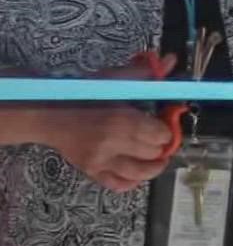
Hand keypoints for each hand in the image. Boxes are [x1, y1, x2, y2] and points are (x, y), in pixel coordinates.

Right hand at [38, 55, 179, 191]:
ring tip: (156, 157)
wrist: (49, 114)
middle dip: (162, 146)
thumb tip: (170, 61)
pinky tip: (137, 170)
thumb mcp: (115, 79)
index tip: (166, 122)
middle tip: (160, 138)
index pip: (160, 135)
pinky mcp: (90, 172)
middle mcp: (111, 145)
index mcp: (120, 121)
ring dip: (154, 166)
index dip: (168, 129)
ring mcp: (100, 162)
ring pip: (140, 174)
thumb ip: (145, 73)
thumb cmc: (84, 94)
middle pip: (153, 154)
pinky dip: (133, 181)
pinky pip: (118, 185)